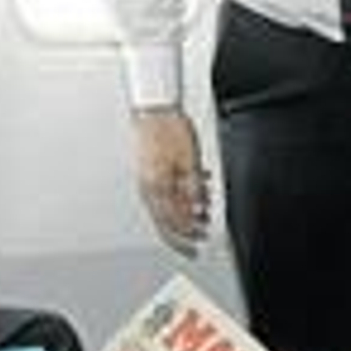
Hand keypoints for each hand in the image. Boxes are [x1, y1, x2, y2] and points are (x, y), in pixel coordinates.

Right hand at [133, 107, 210, 256]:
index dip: (186, 234)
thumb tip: (196, 212)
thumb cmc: (170, 131)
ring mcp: (147, 177)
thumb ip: (193, 191)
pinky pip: (165, 188)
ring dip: (185, 210)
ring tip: (203, 211)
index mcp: (157, 188)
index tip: (199, 241)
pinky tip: (196, 188)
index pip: (171, 222)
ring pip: (166, 203)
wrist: (155, 108)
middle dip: (184, 229)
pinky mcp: (150, 167)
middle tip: (200, 235)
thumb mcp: (190, 164)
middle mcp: (149, 187)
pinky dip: (180, 193)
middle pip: (165, 218)